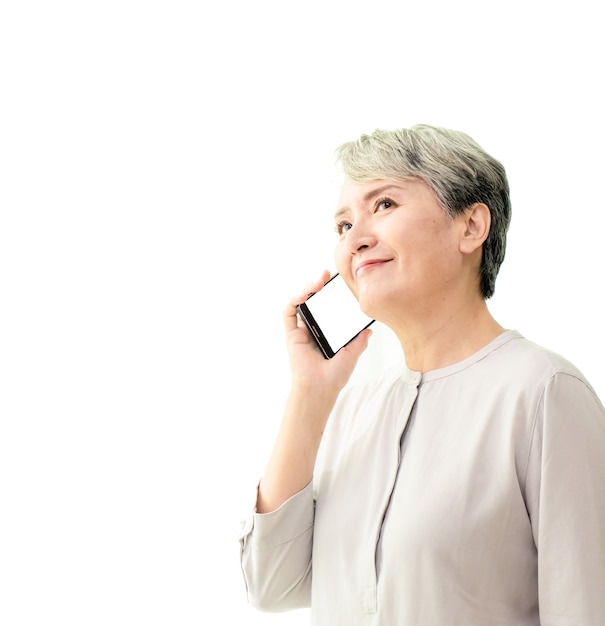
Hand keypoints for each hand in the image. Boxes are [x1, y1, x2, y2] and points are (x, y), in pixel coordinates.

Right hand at [284, 270, 371, 394]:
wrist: (320, 388)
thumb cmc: (334, 376)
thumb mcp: (352, 354)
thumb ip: (359, 341)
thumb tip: (369, 330)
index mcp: (326, 332)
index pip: (328, 308)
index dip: (331, 294)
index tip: (340, 283)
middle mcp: (313, 329)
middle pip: (313, 301)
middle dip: (318, 285)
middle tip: (326, 274)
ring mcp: (301, 331)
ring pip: (300, 303)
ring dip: (307, 288)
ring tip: (318, 281)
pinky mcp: (291, 334)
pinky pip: (289, 312)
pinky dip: (295, 300)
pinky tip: (305, 294)